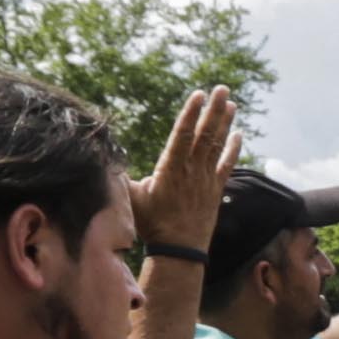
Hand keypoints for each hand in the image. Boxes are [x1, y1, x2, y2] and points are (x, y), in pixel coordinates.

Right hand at [132, 86, 240, 271]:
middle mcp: (191, 170)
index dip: (191, 113)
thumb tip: (100, 157)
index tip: (198, 94)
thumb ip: (120, 174)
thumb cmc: (151, 223)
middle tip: (222, 89)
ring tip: (231, 102)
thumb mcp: (130, 196)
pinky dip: (233, 148)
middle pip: (205, 134)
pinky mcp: (215, 188)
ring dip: (225, 122)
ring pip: (217, 145)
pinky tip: (239, 134)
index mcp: (170, 168)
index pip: (182, 134)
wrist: (179, 249)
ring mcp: (206, 179)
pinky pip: (227, 164)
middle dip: (213, 110)